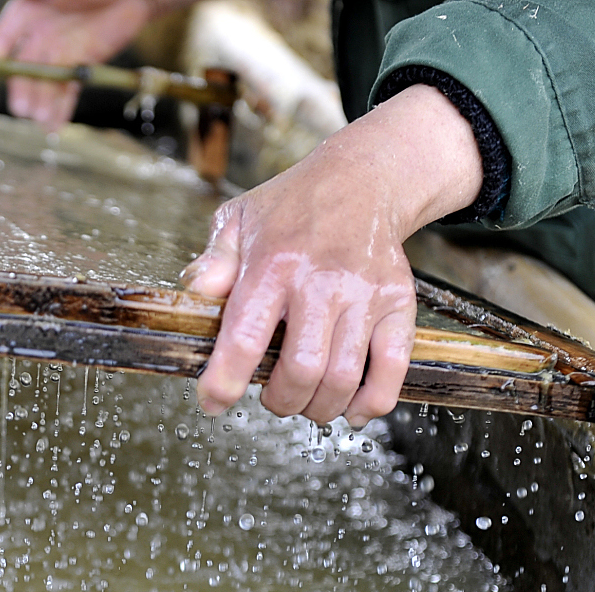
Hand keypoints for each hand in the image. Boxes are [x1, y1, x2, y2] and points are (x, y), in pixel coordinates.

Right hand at [0, 0, 174, 129]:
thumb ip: (33, 5)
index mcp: (27, 11)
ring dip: (41, 104)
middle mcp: (39, 34)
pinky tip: (53, 126)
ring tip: (41, 120)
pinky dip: (61, 110)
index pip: (0, 40)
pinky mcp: (82, 65)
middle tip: (21, 108)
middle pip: (23, 68)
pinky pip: (68, 90)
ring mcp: (61, 52)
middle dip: (21, 89)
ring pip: (45, 83)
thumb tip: (13, 22)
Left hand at [183, 84, 484, 426]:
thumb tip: (195, 291)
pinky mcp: (399, 304)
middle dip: (280, 401)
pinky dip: (372, 402)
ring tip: (305, 401)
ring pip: (343, 378)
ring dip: (318, 407)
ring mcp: (364, 294)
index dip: (225, 382)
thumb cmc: (292, 206)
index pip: (244, 337)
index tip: (213, 402)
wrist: (364, 178)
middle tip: (272, 398)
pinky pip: (392, 369)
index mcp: (274, 264)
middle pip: (302, 370)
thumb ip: (214, 260)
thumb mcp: (238, 219)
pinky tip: (352, 409)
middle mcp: (322, 281)